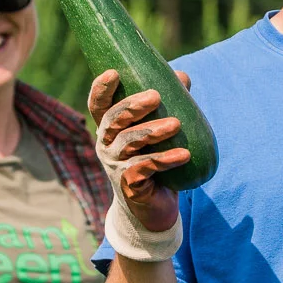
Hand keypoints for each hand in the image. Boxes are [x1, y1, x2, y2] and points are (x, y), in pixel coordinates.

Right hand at [87, 70, 193, 234]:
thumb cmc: (154, 163)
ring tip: (176, 125)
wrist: (152, 209)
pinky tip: (184, 155)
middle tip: (155, 96)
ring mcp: (116, 166)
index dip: (101, 89)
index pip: (98, 106)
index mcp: (110, 129)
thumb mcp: (159, 133)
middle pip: (113, 120)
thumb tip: (182, 77)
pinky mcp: (129, 185)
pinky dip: (165, 160)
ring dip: (153, 132)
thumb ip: (167, 105)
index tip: (113, 73)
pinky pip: (145, 168)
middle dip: (133, 106)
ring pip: (130, 143)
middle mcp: (107, 146)